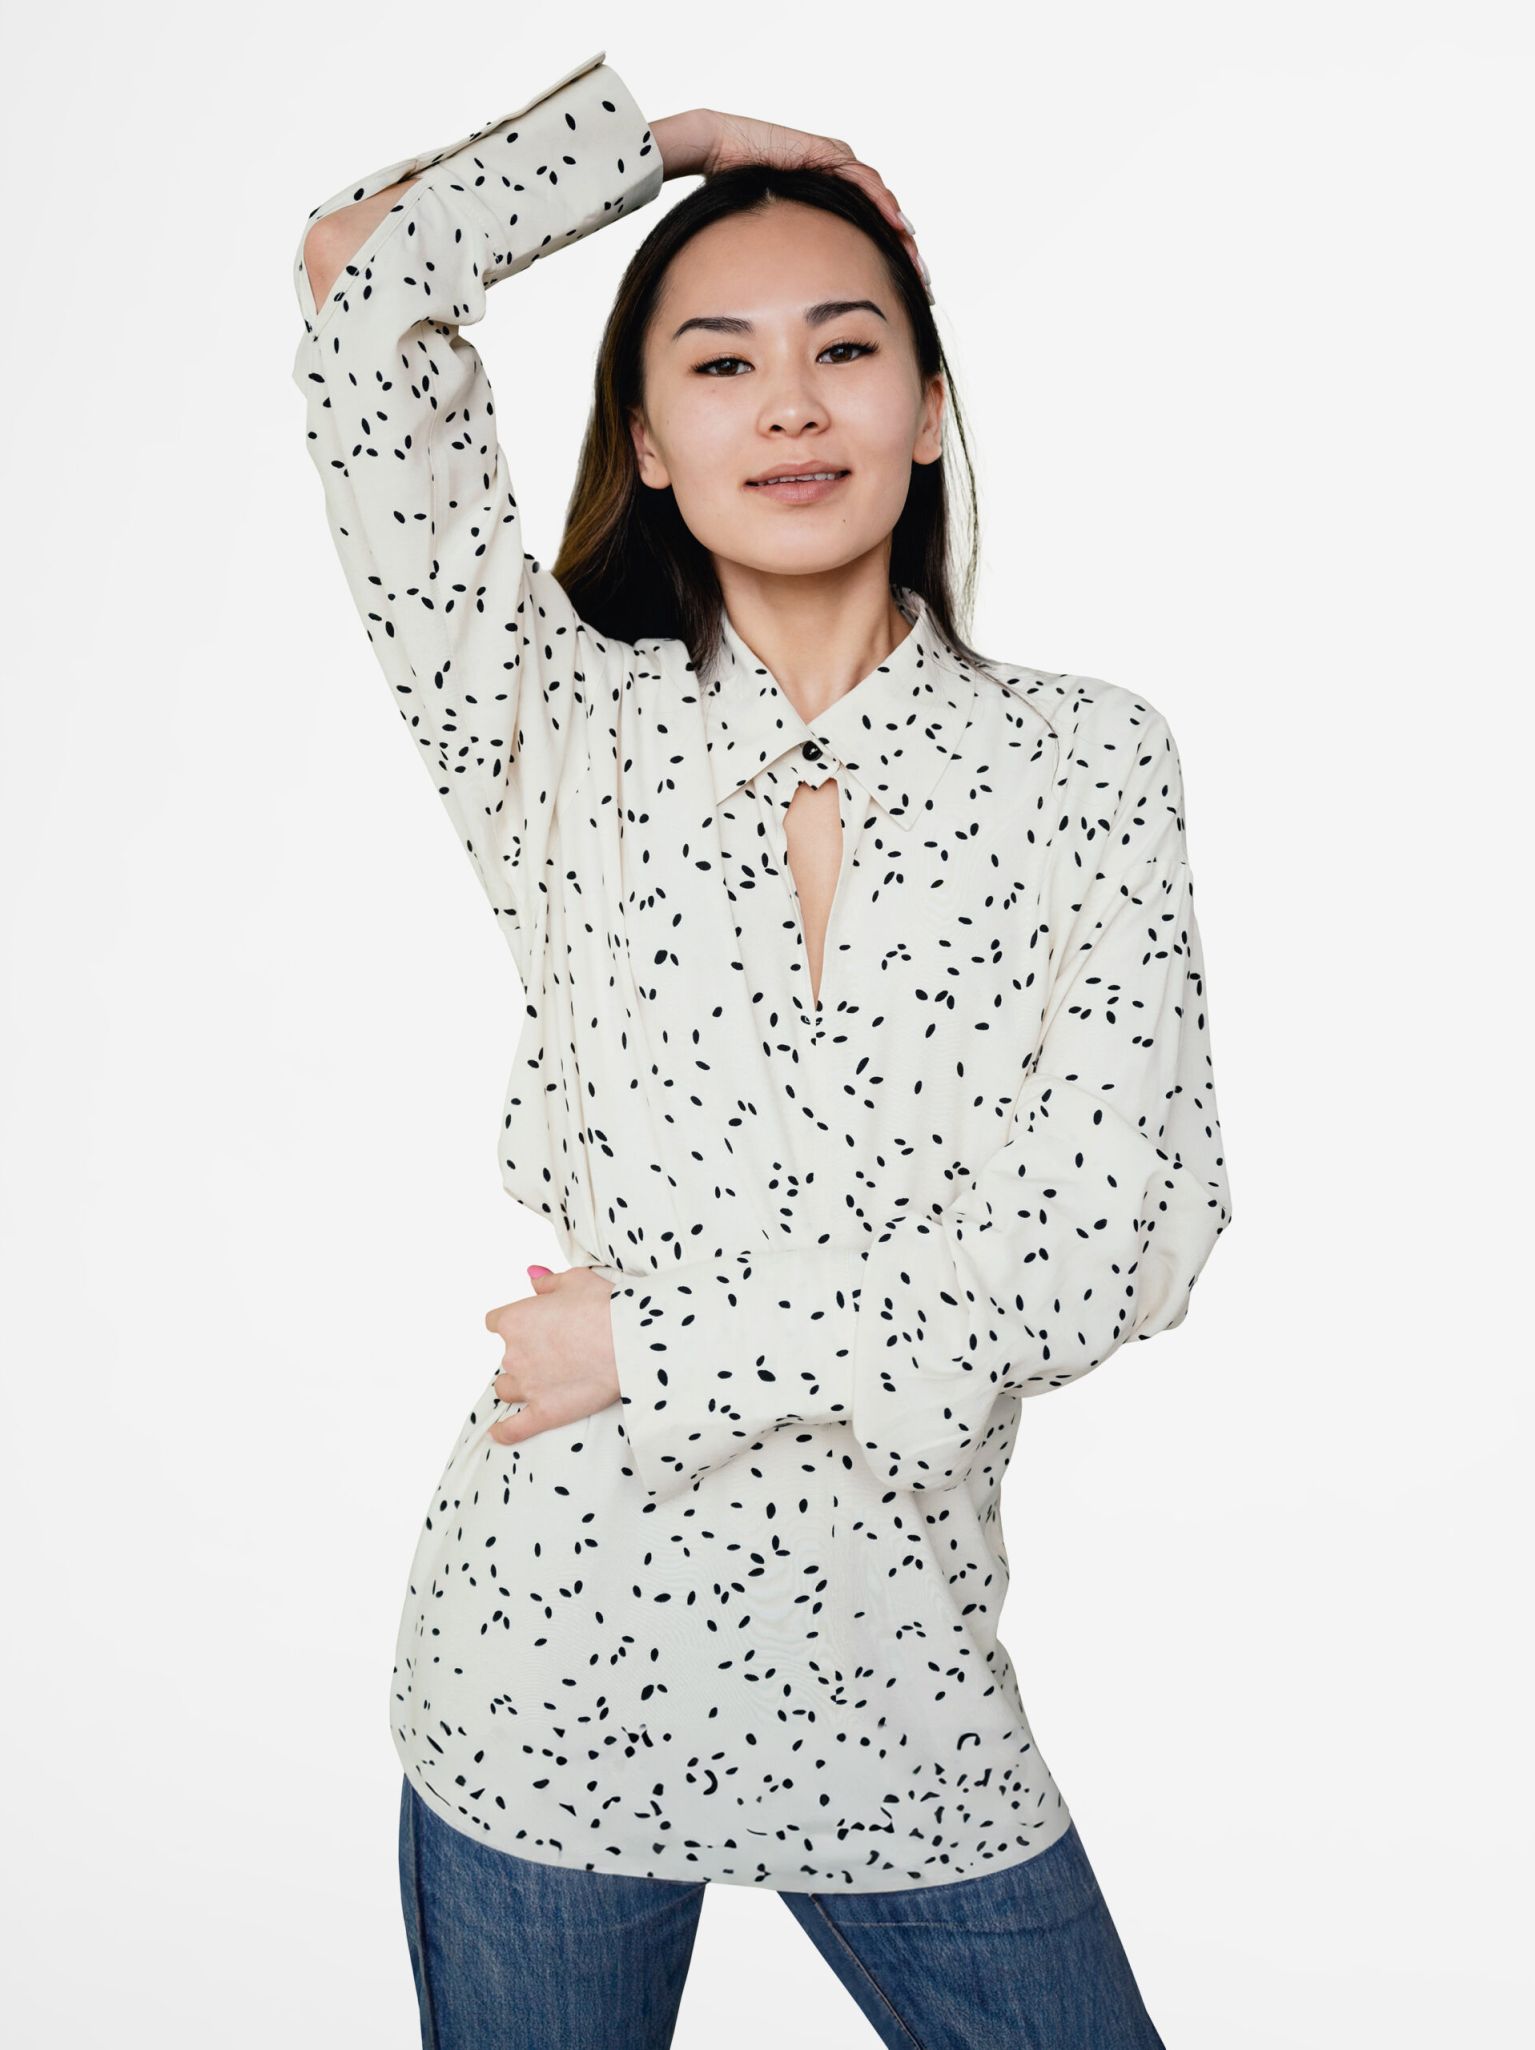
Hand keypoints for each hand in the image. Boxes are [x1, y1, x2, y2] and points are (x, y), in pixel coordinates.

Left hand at [484, 1265, 619, 1445]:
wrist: (628, 1341)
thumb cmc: (604, 1305)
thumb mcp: (575, 1280)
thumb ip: (548, 1282)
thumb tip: (532, 1278)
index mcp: (516, 1319)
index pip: (495, 1322)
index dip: (514, 1323)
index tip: (531, 1325)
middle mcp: (514, 1353)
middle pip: (505, 1356)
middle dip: (524, 1354)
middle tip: (556, 1351)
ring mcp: (527, 1385)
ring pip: (506, 1388)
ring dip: (517, 1385)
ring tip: (538, 1383)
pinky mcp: (543, 1413)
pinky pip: (513, 1429)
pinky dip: (504, 1432)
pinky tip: (499, 1433)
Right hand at [651, 106, 930, 300]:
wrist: (716, 149)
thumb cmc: (733, 194)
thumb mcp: (771, 238)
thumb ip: (790, 259)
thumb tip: (796, 304)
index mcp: (829, 204)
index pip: (870, 234)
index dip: (890, 263)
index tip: (906, 294)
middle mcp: (838, 182)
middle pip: (884, 221)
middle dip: (906, 255)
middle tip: (924, 287)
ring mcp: (836, 163)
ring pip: (881, 203)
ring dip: (901, 235)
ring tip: (916, 265)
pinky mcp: (829, 152)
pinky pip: (864, 181)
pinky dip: (883, 205)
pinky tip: (898, 230)